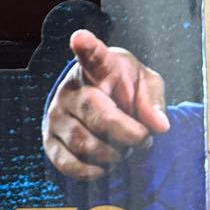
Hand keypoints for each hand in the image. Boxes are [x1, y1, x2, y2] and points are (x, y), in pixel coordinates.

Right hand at [43, 29, 169, 180]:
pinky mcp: (50, 139)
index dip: (86, 46)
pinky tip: (104, 165)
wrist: (102, 106)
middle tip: (142, 139)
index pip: (91, 54)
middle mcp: (71, 87)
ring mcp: (56, 113)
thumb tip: (159, 126)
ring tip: (123, 150)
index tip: (80, 38)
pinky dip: (92, 171)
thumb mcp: (146, 84)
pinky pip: (69, 164)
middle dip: (127, 133)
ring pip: (84, 143)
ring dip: (113, 155)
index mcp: (98, 66)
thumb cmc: (126, 90)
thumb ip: (154, 99)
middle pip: (96, 112)